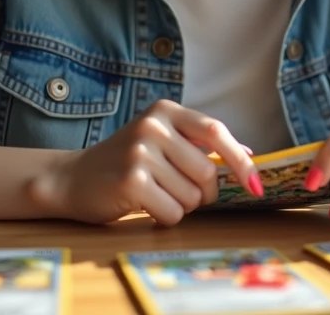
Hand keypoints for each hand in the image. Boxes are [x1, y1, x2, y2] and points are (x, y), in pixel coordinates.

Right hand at [27, 99, 261, 226]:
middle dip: (202, 194)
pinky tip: (145, 206)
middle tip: (179, 193)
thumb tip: (249, 154)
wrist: (73, 179)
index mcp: (165, 110)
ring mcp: (140, 152)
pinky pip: (173, 212)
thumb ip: (201, 145)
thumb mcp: (162, 142)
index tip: (256, 186)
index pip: (216, 132)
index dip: (240, 161)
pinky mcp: (130, 180)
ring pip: (191, 197)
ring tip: (155, 195)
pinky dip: (165, 218)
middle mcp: (153, 125)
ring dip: (181, 207)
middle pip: (207, 172)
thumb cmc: (126, 163)